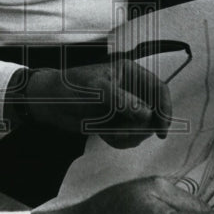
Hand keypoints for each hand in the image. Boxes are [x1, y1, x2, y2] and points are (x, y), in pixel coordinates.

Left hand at [24, 60, 170, 147]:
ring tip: (106, 131)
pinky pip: (129, 138)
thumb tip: (146, 114)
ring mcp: (125, 108)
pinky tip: (102, 134)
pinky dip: (118, 140)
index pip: (159, 89)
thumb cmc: (70, 87)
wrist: (49, 103)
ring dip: (126, 135)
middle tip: (119, 132)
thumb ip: (121, 101)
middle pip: (153, 114)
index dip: (165, 109)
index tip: (161, 130)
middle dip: (138, 128)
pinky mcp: (117, 123)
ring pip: (142, 129)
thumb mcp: (95, 90)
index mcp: (130, 73)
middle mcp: (131, 90)